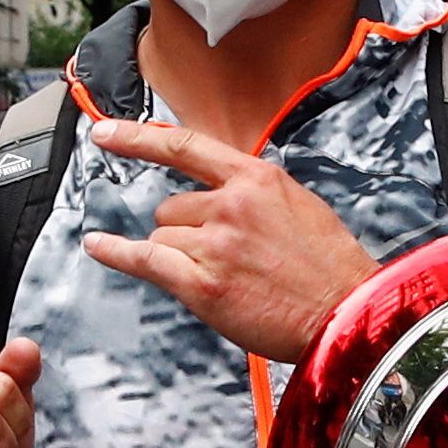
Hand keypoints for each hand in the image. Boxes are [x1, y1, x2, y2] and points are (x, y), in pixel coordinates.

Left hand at [82, 120, 380, 362]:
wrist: (348, 315)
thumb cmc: (330, 270)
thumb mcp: (299, 206)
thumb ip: (254, 194)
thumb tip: (219, 192)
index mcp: (258, 178)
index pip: (185, 146)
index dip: (137, 138)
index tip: (106, 132)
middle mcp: (232, 204)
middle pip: (169, 208)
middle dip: (184, 233)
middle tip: (221, 259)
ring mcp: (216, 243)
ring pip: (162, 239)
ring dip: (178, 258)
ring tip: (222, 278)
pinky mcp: (203, 283)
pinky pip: (144, 260)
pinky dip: (116, 253)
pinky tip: (99, 246)